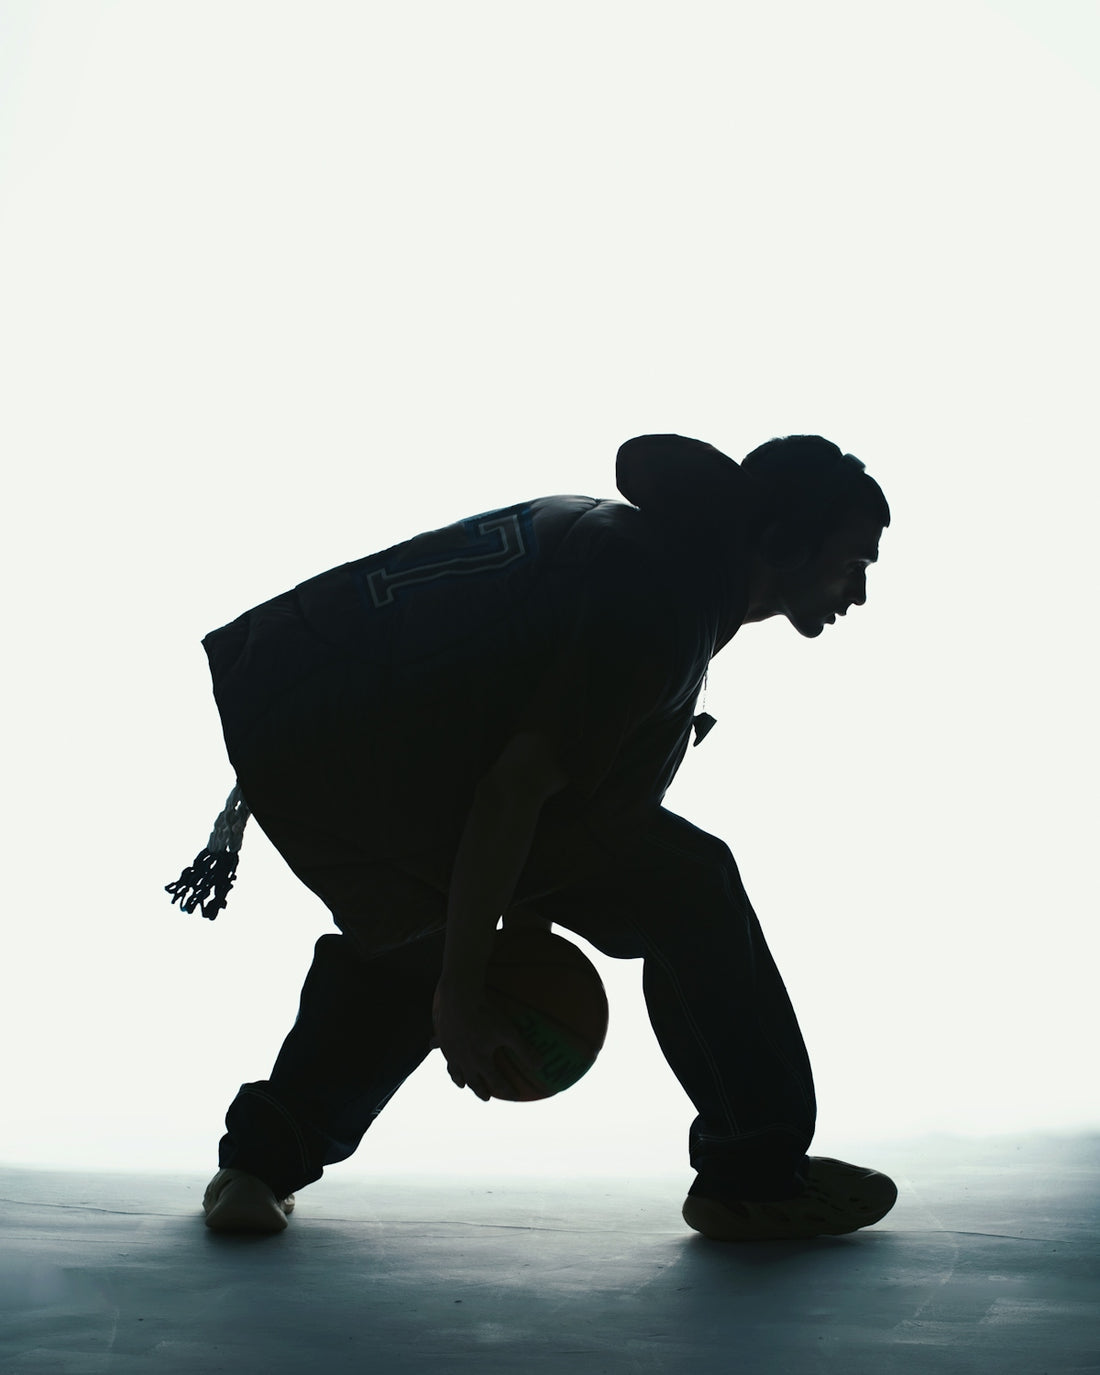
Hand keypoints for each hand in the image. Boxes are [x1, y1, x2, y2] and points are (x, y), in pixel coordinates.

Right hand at [432, 983, 543, 1101]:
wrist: (460, 998)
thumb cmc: (486, 1014)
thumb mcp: (509, 1032)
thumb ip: (524, 1050)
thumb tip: (541, 1065)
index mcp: (480, 1061)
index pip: (495, 1082)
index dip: (506, 1090)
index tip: (513, 1095)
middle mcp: (463, 1060)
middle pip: (472, 1081)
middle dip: (480, 1091)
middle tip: (486, 1098)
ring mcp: (450, 1050)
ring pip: (454, 1070)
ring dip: (459, 1079)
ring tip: (461, 1084)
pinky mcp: (441, 1037)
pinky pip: (438, 1046)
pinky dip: (438, 1049)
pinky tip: (434, 1045)